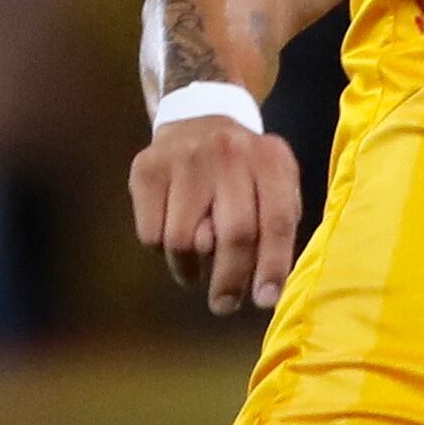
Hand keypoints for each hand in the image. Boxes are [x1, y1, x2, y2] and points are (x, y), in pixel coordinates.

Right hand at [128, 116, 301, 314]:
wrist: (199, 120)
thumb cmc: (246, 171)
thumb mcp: (273, 185)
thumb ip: (272, 226)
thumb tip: (248, 278)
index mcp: (271, 159)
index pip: (277, 220)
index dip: (273, 265)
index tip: (265, 300)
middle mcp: (230, 153)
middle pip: (234, 234)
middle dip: (230, 280)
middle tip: (224, 304)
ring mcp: (185, 159)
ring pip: (184, 241)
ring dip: (190, 266)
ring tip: (197, 260)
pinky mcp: (147, 169)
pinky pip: (151, 234)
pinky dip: (162, 249)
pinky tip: (174, 231)